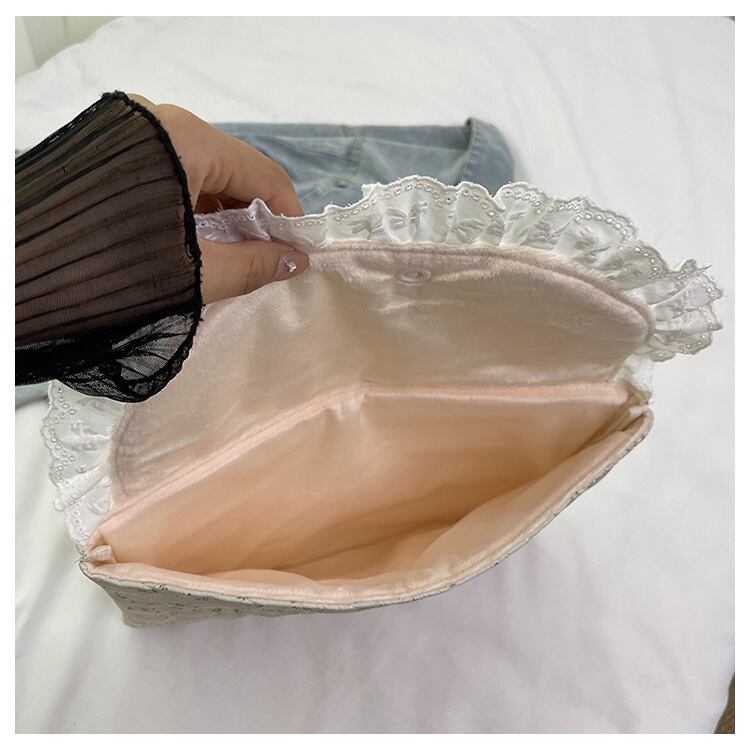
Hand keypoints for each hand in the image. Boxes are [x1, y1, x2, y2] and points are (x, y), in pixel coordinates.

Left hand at [127, 94, 308, 303]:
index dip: (288, 215)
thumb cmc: (114, 264)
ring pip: (203, 173)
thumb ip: (253, 265)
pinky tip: (198, 240)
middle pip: (233, 170)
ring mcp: (137, 133)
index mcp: (188, 140)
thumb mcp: (195, 270)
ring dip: (224, 214)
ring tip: (232, 255)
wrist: (22, 265)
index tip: (299, 251)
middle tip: (266, 258)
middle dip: (255, 217)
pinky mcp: (118, 151)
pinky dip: (194, 207)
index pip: (263, 173)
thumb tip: (295, 263)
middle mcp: (164, 123)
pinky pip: (174, 175)